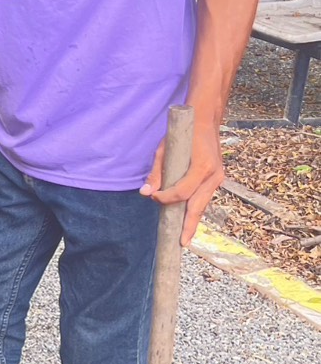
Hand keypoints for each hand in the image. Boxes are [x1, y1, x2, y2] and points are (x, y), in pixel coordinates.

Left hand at [140, 123, 223, 245]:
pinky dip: (196, 207)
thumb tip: (145, 193)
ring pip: (203, 204)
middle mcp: (213, 175)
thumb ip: (156, 173)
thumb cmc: (182, 134)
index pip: (182, 192)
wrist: (205, 120)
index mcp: (201, 167)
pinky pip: (204, 197)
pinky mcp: (217, 177)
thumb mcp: (164, 150)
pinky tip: (189, 219)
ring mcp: (218, 177)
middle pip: (198, 206)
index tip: (154, 198)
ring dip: (193, 219)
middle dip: (188, 225)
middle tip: (181, 242)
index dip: (167, 199)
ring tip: (185, 236)